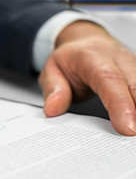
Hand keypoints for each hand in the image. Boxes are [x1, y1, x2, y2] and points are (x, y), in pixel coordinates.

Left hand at [39, 21, 135, 135]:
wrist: (85, 41)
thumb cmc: (71, 57)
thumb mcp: (51, 69)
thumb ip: (52, 89)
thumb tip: (53, 109)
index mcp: (93, 57)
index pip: (110, 80)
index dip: (120, 104)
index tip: (127, 127)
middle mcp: (119, 59)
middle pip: (135, 85)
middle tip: (134, 136)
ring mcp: (134, 66)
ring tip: (134, 136)